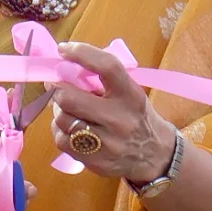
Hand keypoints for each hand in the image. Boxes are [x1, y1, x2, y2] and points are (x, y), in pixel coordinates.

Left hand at [49, 41, 175, 184]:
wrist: (155, 156)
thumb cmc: (136, 116)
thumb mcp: (130, 93)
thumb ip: (103, 81)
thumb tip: (64, 68)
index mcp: (131, 95)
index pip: (107, 66)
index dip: (82, 53)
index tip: (64, 49)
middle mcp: (120, 119)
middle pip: (70, 98)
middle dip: (58, 90)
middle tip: (56, 86)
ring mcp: (107, 142)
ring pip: (62, 119)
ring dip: (59, 111)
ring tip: (69, 110)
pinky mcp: (95, 161)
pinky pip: (62, 140)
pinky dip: (61, 131)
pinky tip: (71, 129)